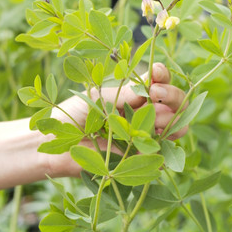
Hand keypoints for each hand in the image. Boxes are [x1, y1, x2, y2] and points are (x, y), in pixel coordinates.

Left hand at [46, 63, 187, 176]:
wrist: (55, 146)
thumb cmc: (72, 115)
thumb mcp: (96, 97)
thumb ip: (123, 94)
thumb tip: (150, 90)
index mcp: (132, 92)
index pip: (158, 78)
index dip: (163, 75)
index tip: (155, 77)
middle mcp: (143, 111)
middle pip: (174, 100)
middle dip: (171, 95)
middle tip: (155, 95)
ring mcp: (144, 134)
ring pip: (176, 124)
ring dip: (171, 118)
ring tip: (155, 120)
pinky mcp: (141, 157)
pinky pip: (162, 153)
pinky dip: (162, 145)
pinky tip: (148, 143)